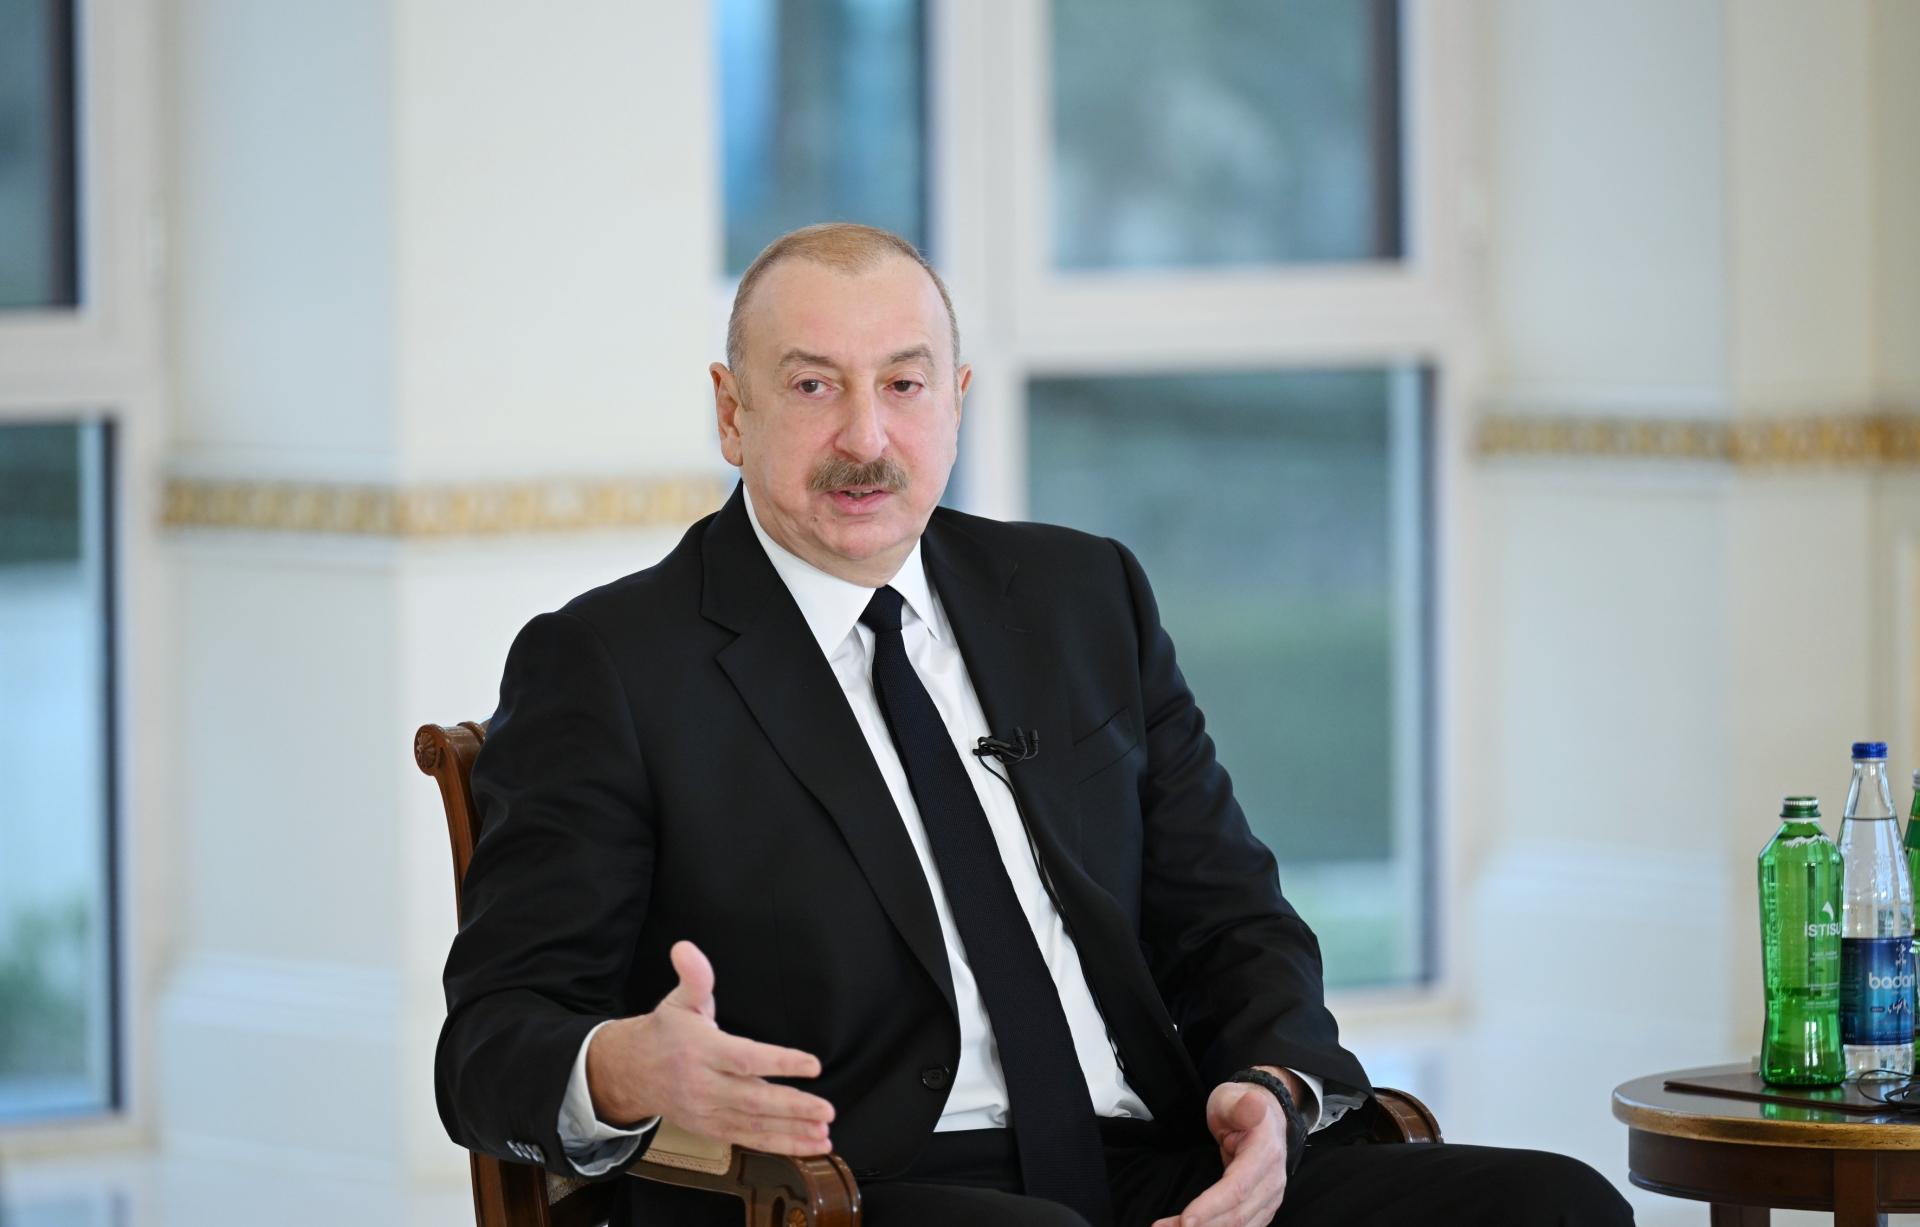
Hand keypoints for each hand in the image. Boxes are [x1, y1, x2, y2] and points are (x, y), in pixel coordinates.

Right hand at [585, 940, 835, 1155]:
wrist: (632, 1073)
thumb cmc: (666, 1032)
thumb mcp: (680, 1000)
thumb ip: (694, 976)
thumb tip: (686, 948)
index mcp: (701, 1050)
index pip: (744, 1058)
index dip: (779, 1062)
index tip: (813, 1064)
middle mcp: (704, 1085)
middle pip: (753, 1099)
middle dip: (793, 1107)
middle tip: (826, 1109)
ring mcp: (707, 1111)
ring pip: (754, 1125)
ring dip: (792, 1132)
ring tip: (824, 1133)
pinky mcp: (711, 1129)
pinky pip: (749, 1140)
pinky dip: (780, 1145)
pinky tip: (808, 1144)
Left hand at [1151, 1079, 1288, 1226]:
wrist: (1266, 1118)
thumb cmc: (1240, 1107)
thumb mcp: (1232, 1099)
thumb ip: (1240, 1106)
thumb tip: (1253, 1103)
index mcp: (1265, 1155)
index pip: (1237, 1189)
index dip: (1211, 1207)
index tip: (1186, 1220)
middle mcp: (1272, 1183)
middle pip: (1236, 1216)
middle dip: (1201, 1225)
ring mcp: (1269, 1199)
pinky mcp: (1261, 1209)